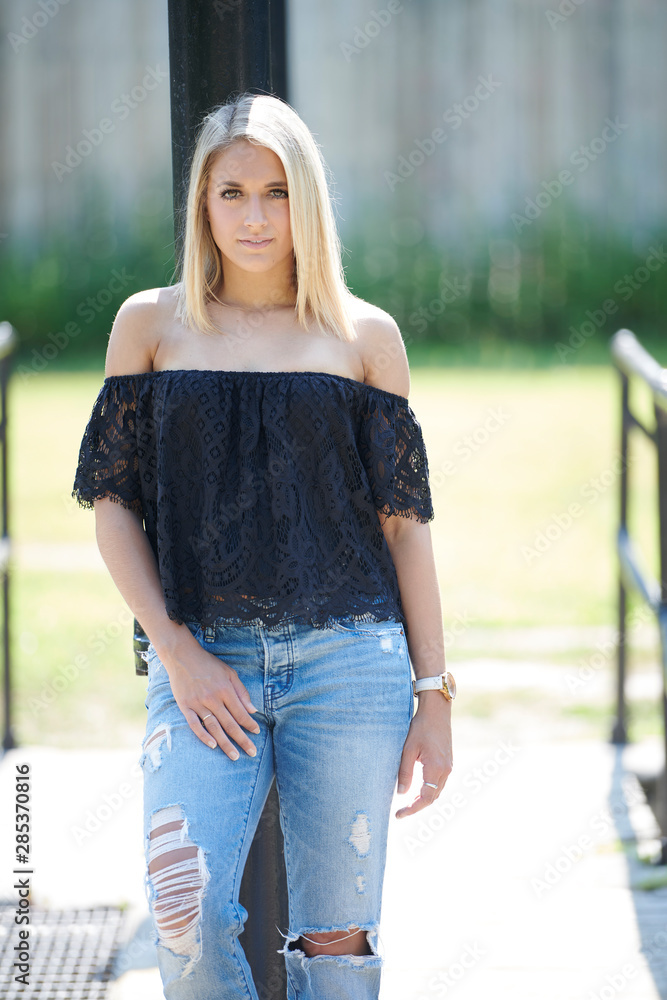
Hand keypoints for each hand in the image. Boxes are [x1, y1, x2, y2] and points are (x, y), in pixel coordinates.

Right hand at [159, 633, 260, 759]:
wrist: (182, 656)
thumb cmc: (209, 665)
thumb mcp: (229, 673)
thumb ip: (241, 692)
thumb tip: (253, 710)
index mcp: (225, 689)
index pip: (241, 712)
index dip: (250, 724)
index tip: (257, 733)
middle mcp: (213, 698)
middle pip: (230, 724)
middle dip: (242, 740)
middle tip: (251, 752)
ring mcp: (198, 703)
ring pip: (214, 727)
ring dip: (225, 743)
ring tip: (234, 756)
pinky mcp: (185, 706)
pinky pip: (194, 724)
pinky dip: (203, 736)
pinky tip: (212, 745)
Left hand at [395, 692, 452, 817]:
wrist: (437, 711)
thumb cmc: (421, 727)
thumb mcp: (408, 749)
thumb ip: (405, 773)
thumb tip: (401, 794)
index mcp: (436, 768)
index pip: (426, 798)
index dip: (412, 809)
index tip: (399, 814)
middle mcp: (446, 770)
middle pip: (433, 797)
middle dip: (417, 806)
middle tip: (401, 811)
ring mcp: (449, 766)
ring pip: (437, 791)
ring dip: (424, 799)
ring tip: (407, 803)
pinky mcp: (448, 762)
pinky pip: (440, 783)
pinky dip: (429, 790)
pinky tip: (418, 789)